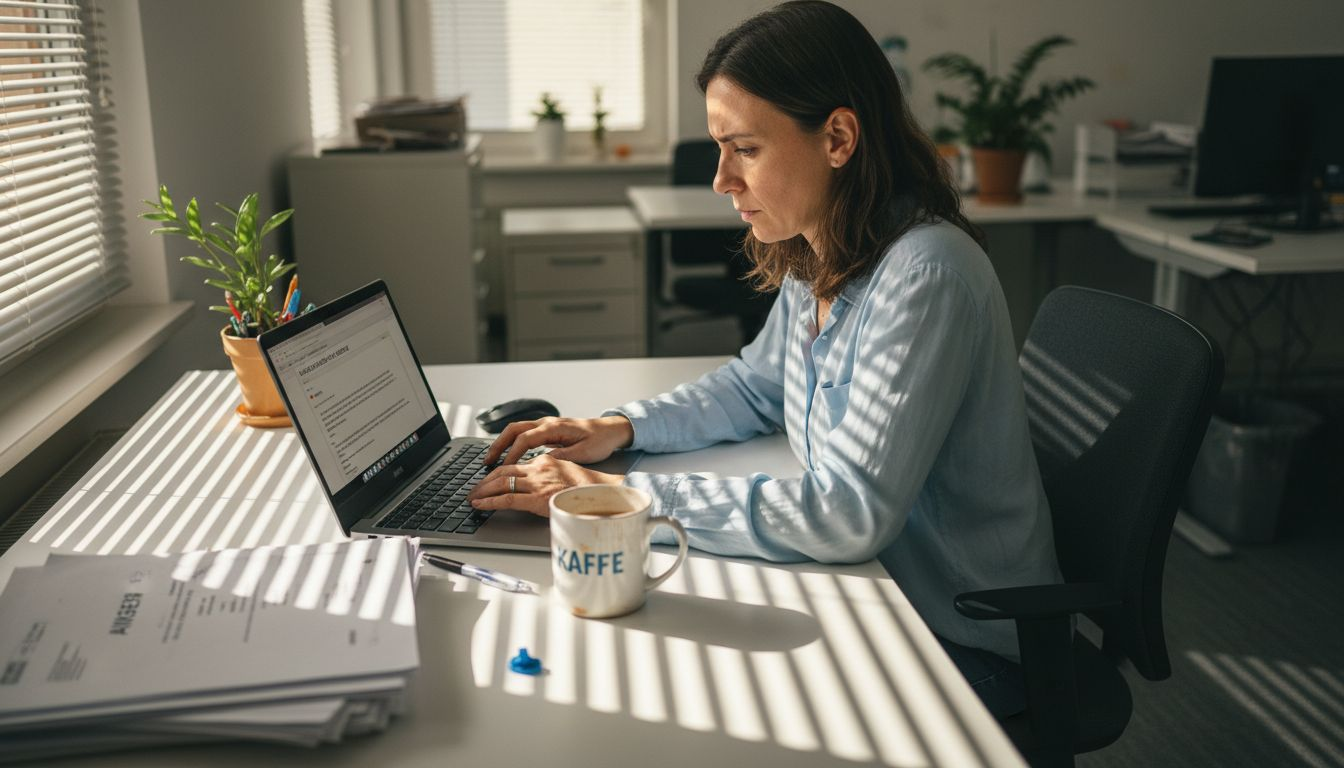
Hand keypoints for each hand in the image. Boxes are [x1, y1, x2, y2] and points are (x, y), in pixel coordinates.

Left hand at [466, 453, 623, 516]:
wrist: (606, 494)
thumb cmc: (592, 489)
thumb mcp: (569, 474)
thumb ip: (552, 476)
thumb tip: (542, 484)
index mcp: (546, 462)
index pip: (514, 465)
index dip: (496, 473)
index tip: (487, 481)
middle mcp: (539, 469)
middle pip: (503, 471)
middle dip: (484, 482)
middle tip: (473, 490)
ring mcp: (538, 483)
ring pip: (501, 483)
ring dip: (482, 491)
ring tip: (472, 498)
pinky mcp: (538, 498)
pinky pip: (507, 499)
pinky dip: (490, 502)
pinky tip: (480, 505)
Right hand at [483, 415, 633, 465]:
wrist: (612, 430)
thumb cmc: (600, 441)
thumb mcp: (583, 453)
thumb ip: (561, 457)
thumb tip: (540, 464)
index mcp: (554, 427)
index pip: (525, 439)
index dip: (511, 454)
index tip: (502, 468)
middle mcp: (547, 423)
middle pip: (514, 430)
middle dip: (498, 445)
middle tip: (486, 462)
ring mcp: (547, 425)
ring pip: (517, 431)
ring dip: (502, 444)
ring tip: (491, 460)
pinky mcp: (548, 430)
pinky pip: (524, 434)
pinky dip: (513, 444)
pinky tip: (508, 456)